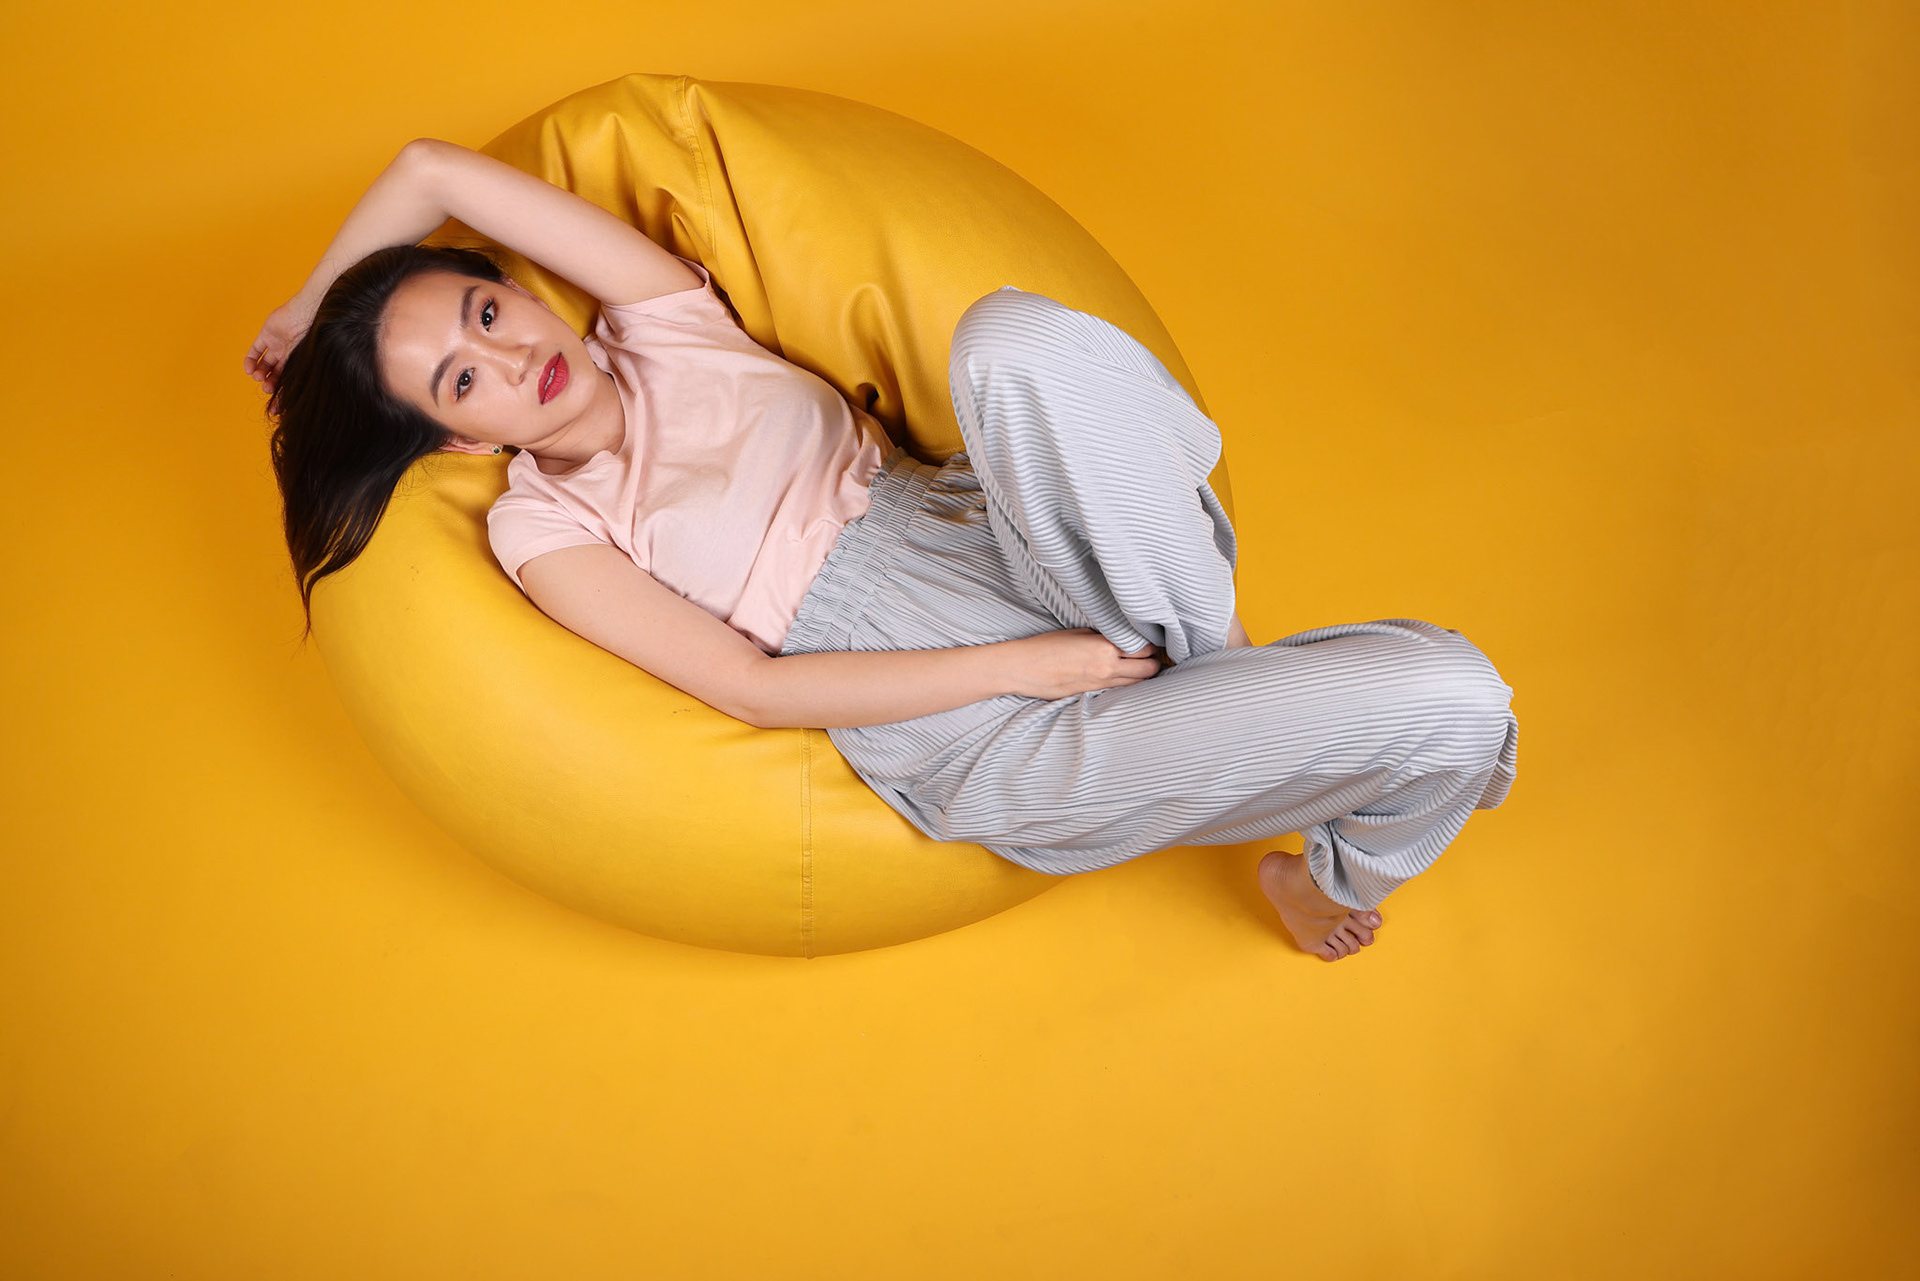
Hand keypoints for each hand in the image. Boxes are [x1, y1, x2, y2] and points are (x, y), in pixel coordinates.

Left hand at [243, 297, 316, 399]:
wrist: (308, 316)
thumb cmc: (314, 340)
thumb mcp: (307, 365)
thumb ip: (299, 383)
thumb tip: (296, 405)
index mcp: (300, 363)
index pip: (289, 382)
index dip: (282, 396)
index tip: (276, 409)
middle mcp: (289, 356)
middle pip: (276, 374)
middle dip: (270, 384)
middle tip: (267, 389)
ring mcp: (278, 345)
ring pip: (265, 363)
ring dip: (260, 373)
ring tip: (259, 377)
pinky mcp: (268, 335)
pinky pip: (256, 349)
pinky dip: (251, 360)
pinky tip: (250, 370)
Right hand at [1003, 629, 1162, 700]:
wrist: (1022, 669)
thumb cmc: (1045, 646)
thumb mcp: (1078, 632)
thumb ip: (1103, 636)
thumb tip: (1122, 637)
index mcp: (1104, 647)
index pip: (1144, 648)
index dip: (1151, 645)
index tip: (1150, 641)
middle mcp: (1107, 667)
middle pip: (1148, 669)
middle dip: (1154, 662)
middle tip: (1153, 655)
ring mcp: (1100, 684)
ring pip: (1137, 683)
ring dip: (1143, 675)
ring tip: (1142, 666)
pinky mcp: (1092, 694)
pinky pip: (1120, 690)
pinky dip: (1128, 684)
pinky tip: (1125, 676)